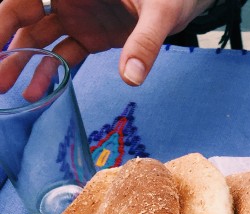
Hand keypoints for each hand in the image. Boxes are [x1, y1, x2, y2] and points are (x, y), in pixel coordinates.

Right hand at [0, 0, 210, 89]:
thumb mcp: (160, 12)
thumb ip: (145, 42)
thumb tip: (131, 78)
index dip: (6, 18)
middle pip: (25, 16)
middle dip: (8, 44)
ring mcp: (77, 14)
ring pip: (41, 38)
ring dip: (24, 63)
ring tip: (8, 90)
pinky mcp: (90, 34)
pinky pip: (64, 53)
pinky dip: (51, 73)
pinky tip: (38, 93)